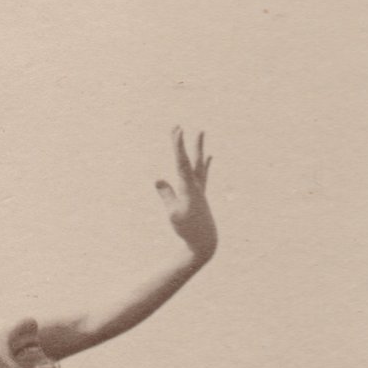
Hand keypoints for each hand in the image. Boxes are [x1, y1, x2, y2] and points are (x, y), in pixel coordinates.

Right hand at [155, 127, 216, 262]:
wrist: (205, 241)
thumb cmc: (187, 229)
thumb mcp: (174, 213)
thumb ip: (167, 195)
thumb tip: (158, 179)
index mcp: (188, 188)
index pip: (182, 163)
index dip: (178, 146)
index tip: (177, 130)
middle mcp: (197, 185)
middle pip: (190, 159)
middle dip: (185, 142)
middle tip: (179, 127)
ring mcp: (200, 188)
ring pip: (200, 163)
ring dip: (199, 148)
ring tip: (201, 133)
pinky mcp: (201, 194)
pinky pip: (204, 175)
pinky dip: (206, 164)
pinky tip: (209, 157)